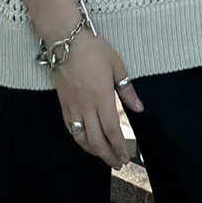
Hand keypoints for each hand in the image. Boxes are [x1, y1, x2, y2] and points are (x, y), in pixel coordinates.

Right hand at [53, 34, 143, 169]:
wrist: (65, 39)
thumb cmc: (93, 48)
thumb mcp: (116, 64)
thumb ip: (127, 90)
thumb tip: (138, 108)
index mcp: (102, 97)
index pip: (112, 131)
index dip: (119, 147)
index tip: (126, 157)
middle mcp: (86, 106)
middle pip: (96, 141)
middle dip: (108, 155)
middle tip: (117, 163)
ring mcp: (72, 105)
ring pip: (81, 138)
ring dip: (93, 151)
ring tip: (103, 156)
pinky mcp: (63, 102)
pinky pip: (70, 127)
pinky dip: (79, 139)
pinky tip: (85, 141)